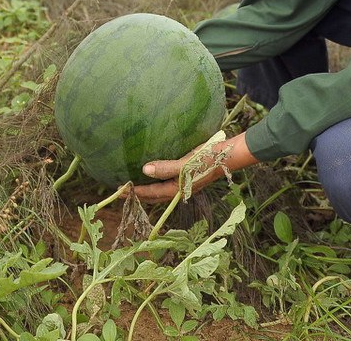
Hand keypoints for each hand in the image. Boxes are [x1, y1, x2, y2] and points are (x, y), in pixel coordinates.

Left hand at [132, 132, 257, 202]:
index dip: (134, 193)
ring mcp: (185, 182)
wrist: (231, 154)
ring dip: (147, 188)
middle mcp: (180, 189)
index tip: (119, 191)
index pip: (151, 194)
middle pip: (155, 196)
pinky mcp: (189, 174)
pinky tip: (155, 169)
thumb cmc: (209, 159)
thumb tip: (144, 170)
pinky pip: (168, 180)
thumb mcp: (186, 163)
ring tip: (135, 183)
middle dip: (138, 194)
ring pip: (161, 189)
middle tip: (121, 191)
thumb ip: (166, 167)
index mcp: (178, 189)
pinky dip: (157, 179)